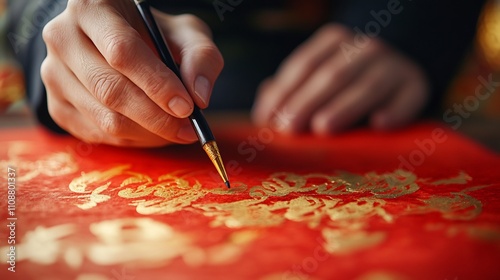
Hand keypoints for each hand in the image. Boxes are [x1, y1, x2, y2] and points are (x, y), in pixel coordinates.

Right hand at [41, 0, 222, 146]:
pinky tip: (153, 132)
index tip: (187, 107)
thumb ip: (201, 57)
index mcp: (92, 7)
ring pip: (104, 118)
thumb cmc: (153, 35)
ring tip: (177, 131)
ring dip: (148, 133)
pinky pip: (98, 134)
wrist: (114, 43)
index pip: (122, 51)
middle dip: (156, 117)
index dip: (157, 84)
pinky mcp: (56, 105)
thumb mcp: (184, 33)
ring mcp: (54, 74)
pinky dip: (133, 141)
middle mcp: (63, 38)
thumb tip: (199, 96)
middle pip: (110, 89)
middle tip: (188, 129)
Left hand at [252, 24, 428, 133]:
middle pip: (331, 75)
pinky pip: (407, 97)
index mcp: (334, 40)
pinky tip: (379, 124)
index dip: (284, 92)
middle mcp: (364, 47)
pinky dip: (395, 110)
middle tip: (289, 129)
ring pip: (367, 85)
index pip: (304, 65)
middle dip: (306, 102)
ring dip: (344, 107)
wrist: (396, 73)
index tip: (268, 120)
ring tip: (322, 127)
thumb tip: (264, 111)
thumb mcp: (316, 79)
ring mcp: (393, 64)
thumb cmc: (345, 83)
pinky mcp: (417, 84)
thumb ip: (289, 90)